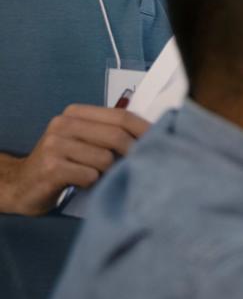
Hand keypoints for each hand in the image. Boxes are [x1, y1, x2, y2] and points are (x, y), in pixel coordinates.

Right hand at [0, 105, 148, 215]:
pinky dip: (93, 184)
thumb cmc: (63, 165)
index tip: (163, 142)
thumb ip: (110, 135)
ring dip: (108, 173)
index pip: (121, 116)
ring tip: (99, 177)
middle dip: (131, 154)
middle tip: (137, 168)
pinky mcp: (51, 167)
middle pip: (116, 136)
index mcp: (76, 113)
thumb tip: (153, 137)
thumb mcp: (85, 142)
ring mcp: (55, 145)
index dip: (146, 130)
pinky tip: (83, 185)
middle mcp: (63, 124)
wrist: (22, 185)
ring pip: (105, 159)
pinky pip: (89, 176)